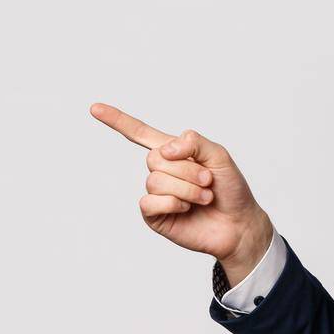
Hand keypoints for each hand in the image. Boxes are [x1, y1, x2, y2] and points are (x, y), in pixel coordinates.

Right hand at [89, 102, 271, 277]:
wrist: (239, 225)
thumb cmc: (231, 190)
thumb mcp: (220, 157)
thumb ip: (195, 142)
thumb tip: (165, 149)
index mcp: (174, 152)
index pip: (141, 133)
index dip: (118, 120)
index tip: (94, 108)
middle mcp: (162, 171)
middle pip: (155, 158)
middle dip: (187, 170)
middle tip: (208, 180)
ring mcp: (156, 193)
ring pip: (155, 180)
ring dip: (186, 189)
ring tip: (204, 197)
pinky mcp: (154, 215)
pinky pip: (150, 201)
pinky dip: (173, 203)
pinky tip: (187, 208)